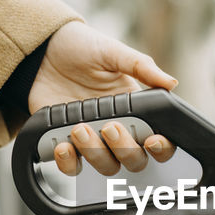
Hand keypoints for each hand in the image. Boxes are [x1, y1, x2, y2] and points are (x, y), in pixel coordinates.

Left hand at [28, 21, 178, 175]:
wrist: (43, 50)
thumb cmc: (83, 47)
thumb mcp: (113, 52)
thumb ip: (142, 67)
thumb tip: (172, 83)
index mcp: (136, 110)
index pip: (159, 140)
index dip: (161, 148)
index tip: (152, 141)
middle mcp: (117, 129)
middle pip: (134, 160)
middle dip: (125, 149)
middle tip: (109, 127)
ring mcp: (92, 139)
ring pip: (106, 166)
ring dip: (95, 154)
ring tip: (79, 128)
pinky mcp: (66, 142)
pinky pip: (72, 167)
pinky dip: (68, 163)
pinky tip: (62, 145)